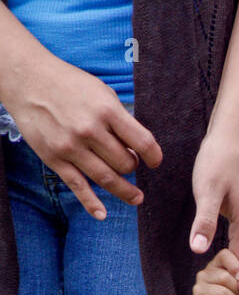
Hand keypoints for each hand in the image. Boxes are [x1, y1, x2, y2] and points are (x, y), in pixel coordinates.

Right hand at [4, 52, 161, 217]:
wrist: (28, 80)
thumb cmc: (69, 85)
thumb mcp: (101, 92)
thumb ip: (119, 118)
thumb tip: (137, 146)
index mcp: (106, 110)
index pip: (143, 142)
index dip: (154, 156)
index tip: (155, 162)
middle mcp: (90, 130)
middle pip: (125, 164)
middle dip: (132, 166)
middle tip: (130, 162)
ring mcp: (72, 147)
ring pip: (107, 179)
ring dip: (125, 192)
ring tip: (136, 197)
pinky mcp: (56, 159)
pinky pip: (78, 187)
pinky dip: (91, 204)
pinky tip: (102, 214)